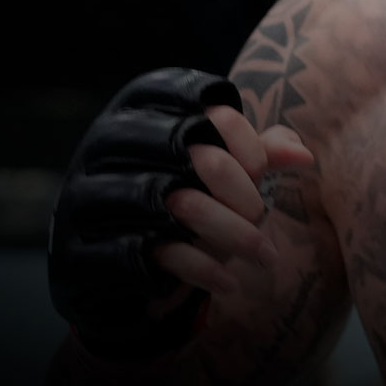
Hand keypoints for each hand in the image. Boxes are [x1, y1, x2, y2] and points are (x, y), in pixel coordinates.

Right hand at [48, 68, 315, 359]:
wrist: (108, 264)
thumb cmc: (175, 199)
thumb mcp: (216, 171)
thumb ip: (257, 153)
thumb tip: (303, 155)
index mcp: (136, 110)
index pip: (199, 103)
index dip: (240, 135)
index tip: (259, 168)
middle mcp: (103, 144)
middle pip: (192, 152)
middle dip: (241, 188)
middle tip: (263, 214)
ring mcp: (87, 195)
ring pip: (176, 203)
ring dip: (232, 233)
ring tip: (265, 255)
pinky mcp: (83, 247)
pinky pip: (153, 252)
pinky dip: (202, 267)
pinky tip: (229, 281)